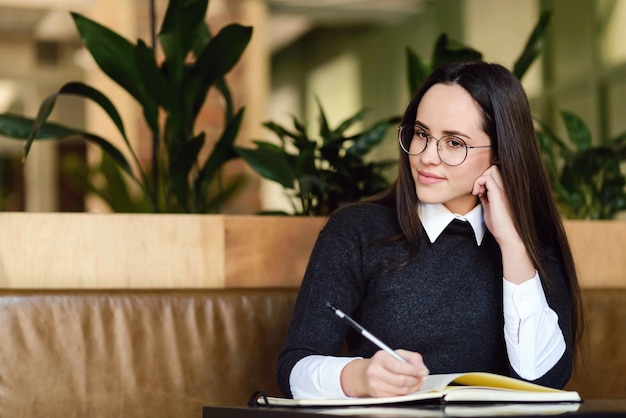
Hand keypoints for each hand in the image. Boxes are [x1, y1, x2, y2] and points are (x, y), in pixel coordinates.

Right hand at [341, 349, 428, 397]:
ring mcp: (376, 385)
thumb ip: (412, 358)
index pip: (398, 366)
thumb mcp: (397, 354)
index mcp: (380, 358)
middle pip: (401, 380)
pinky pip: (398, 396)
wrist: (365, 374)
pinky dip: (406, 393)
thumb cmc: (383, 363)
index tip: (422, 371)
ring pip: (401, 390)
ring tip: (415, 382)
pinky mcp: (379, 395)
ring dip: (412, 387)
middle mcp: (375, 371)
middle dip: (415, 380)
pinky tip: (407, 387)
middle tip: (420, 377)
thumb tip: (422, 369)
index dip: (413, 370)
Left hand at [472, 165, 534, 282]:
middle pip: (493, 167)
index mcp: (505, 189)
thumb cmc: (500, 225)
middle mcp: (506, 187)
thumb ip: (487, 197)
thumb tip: (480, 191)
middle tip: (478, 191)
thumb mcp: (490, 208)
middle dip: (482, 176)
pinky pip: (487, 178)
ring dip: (480, 178)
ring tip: (478, 192)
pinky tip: (478, 194)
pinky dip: (478, 182)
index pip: (495, 172)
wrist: (509, 236)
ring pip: (491, 169)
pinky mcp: (499, 194)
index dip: (484, 178)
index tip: (479, 192)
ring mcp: (504, 189)